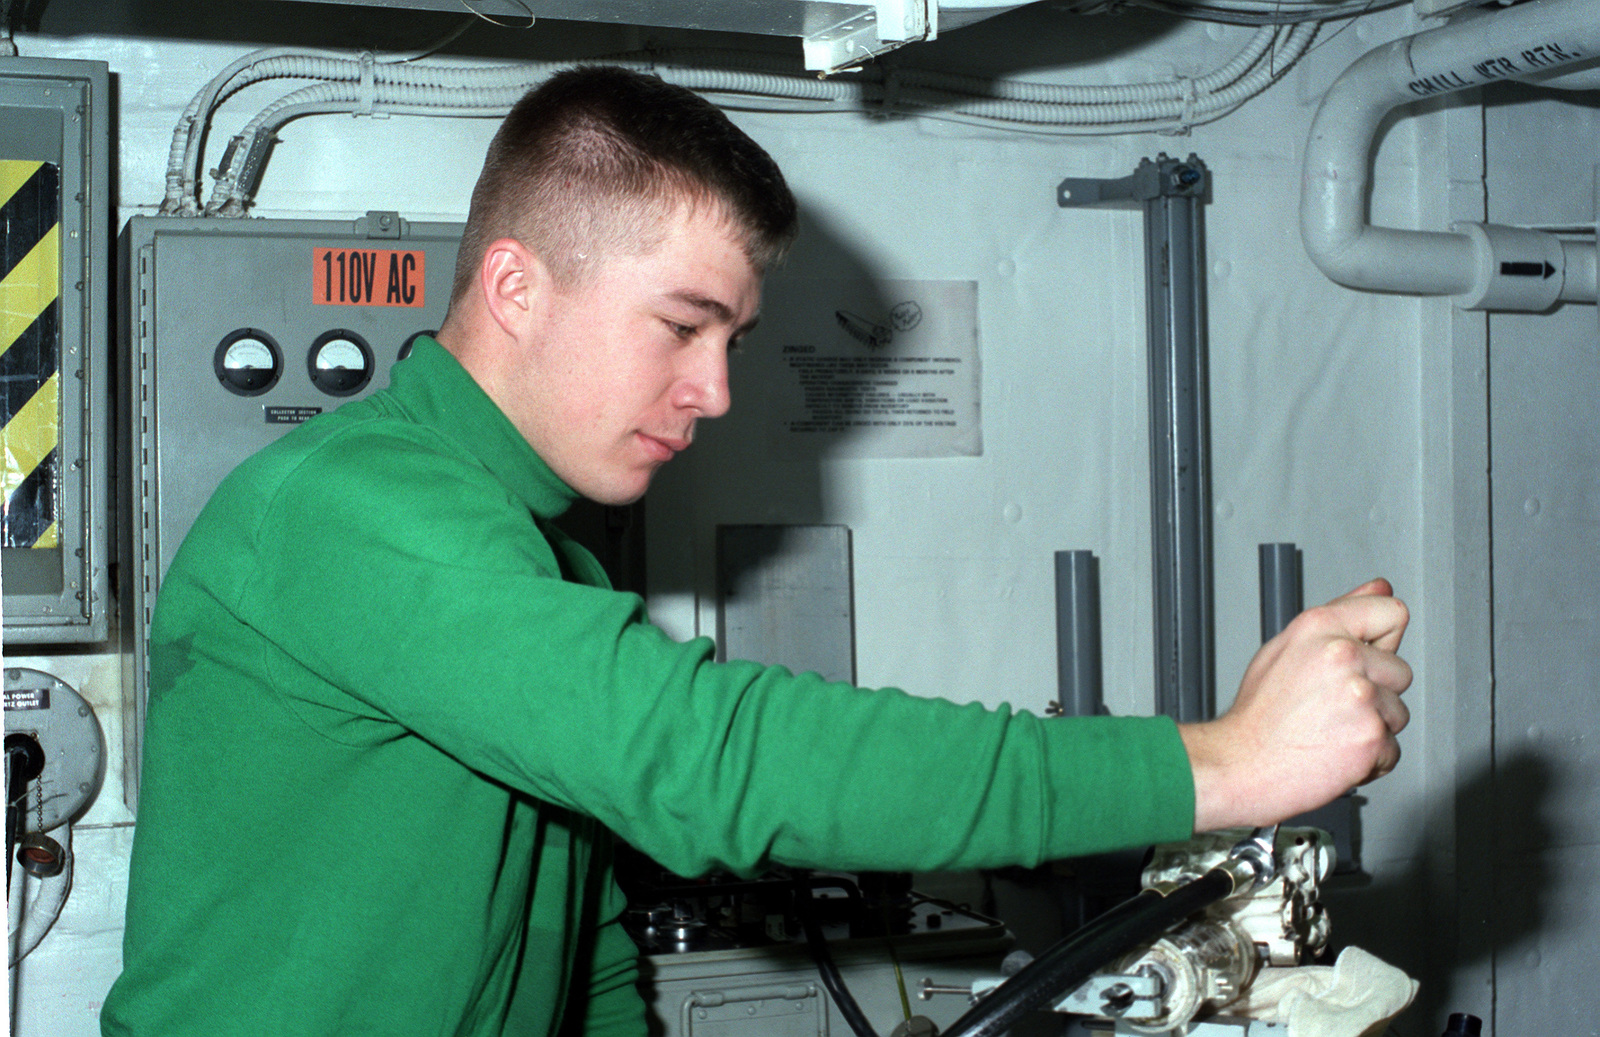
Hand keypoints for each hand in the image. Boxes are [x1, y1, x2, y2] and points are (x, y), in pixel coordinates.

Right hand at [1179, 578, 1411, 831]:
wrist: (1240, 764)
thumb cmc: (1258, 714)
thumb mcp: (1286, 647)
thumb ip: (1339, 615)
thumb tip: (1379, 588)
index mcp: (1320, 627)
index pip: (1392, 612)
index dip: (1382, 640)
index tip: (1364, 658)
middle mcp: (1343, 655)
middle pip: (1401, 671)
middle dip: (1376, 692)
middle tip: (1333, 705)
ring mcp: (1360, 695)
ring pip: (1398, 713)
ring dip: (1372, 727)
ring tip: (1331, 729)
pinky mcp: (1372, 736)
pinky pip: (1392, 750)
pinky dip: (1369, 760)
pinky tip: (1336, 751)